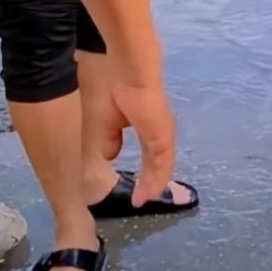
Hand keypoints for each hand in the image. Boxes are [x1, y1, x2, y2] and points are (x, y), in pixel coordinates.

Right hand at [110, 74, 176, 208]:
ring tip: (145, 199)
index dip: (145, 173)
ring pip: (161, 166)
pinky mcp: (161, 135)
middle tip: (142, 199)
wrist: (127, 71)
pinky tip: (150, 191)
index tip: (137, 190)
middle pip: (158, 164)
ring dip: (153, 184)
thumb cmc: (115, 89)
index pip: (150, 156)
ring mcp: (163, 134)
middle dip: (152, 182)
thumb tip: (110, 155)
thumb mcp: (108, 121)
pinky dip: (155, 178)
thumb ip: (111, 139)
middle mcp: (159, 133)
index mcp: (149, 128)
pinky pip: (161, 162)